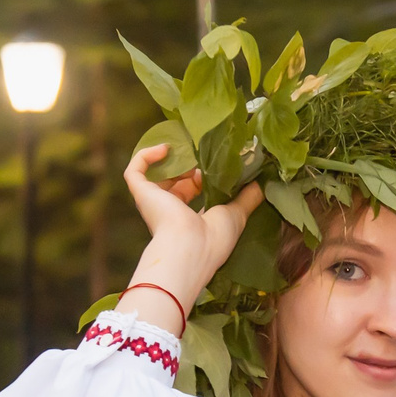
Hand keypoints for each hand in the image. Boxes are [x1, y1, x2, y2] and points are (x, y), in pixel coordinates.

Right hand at [117, 143, 263, 332]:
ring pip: (156, 176)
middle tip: (205, 157)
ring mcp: (153, 203)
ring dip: (172, 162)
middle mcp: (168, 212)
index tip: (216, 167)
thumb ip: (247, 198)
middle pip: (175, 183)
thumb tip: (260, 183)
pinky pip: (135, 170)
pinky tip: (165, 148)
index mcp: (188, 220)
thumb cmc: (213, 239)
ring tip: (188, 152)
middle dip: (189, 168)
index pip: (191, 194)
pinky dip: (146, 155)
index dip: (202, 178)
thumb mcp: (236, 214)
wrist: (190, 248)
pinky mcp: (141, 194)